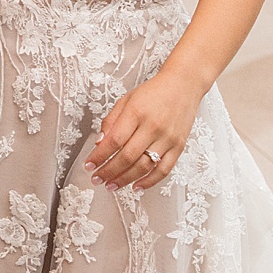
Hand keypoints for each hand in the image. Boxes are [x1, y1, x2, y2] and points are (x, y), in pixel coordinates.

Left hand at [81, 71, 205, 190]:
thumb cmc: (153, 92)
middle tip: (97, 179)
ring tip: (111, 185)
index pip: (114, 140)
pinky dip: (149, 181)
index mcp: (136, 112)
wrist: (183, 85)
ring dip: (125, 179)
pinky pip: (164, 170)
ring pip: (144, 166)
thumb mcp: (126, 100)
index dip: (99, 156)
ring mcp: (167, 138)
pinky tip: (136, 187)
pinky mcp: (178, 146)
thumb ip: (111, 121)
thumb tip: (99, 144)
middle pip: (127, 156)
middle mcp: (152, 127)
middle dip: (109, 171)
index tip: (89, 165)